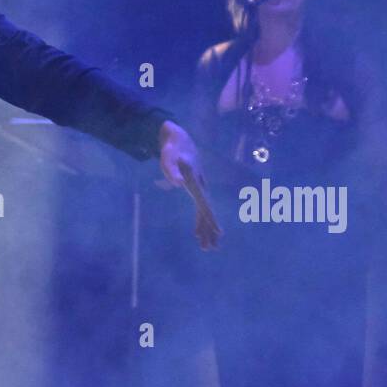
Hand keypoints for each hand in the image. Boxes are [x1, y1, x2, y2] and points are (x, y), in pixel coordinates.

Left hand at [158, 120, 220, 250]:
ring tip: (207, 246)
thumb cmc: (172, 148)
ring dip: (206, 228)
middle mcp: (200, 186)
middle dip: (210, 229)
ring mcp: (199, 188)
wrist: (179, 137)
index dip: (211, 217)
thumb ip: (171, 170)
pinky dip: (200, 220)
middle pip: (207, 211)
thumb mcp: (167, 157)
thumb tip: (177, 184)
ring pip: (204, 211)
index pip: (204, 203)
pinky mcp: (194, 188)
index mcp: (195, 182)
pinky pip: (200, 208)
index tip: (218, 232)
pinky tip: (198, 231)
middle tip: (211, 248)